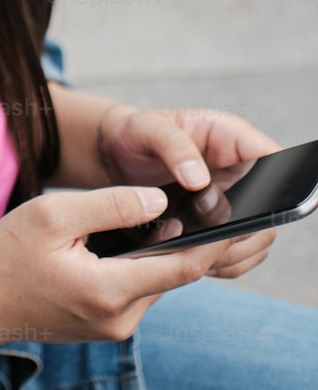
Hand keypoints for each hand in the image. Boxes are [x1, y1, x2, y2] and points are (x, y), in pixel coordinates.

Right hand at [0, 184, 231, 352]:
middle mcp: (121, 318)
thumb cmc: (7, 256)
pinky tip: (125, 239)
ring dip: (158, 250)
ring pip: (154, 280)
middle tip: (194, 201)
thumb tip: (161, 201)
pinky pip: (136, 289)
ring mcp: (114, 327)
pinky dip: (138, 263)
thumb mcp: (53, 215)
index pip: (183, 267)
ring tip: (155, 213)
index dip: (213, 240)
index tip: (234, 216)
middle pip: (172, 272)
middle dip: (184, 239)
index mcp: (111, 292)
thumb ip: (111, 205)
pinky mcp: (105, 325)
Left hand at [100, 104, 281, 278]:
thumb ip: (174, 147)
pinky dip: (220, 261)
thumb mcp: (147, 128)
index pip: (272, 158)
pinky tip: (195, 261)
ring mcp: (232, 199)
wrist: (117, 154)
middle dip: (243, 231)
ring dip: (231, 251)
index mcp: (230, 137)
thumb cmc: (135, 133)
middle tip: (209, 238)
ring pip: (256, 237)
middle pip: (269, 210)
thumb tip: (199, 179)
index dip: (271, 184)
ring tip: (197, 254)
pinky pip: (235, 252)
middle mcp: (238, 170)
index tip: (246, 208)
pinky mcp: (217, 222)